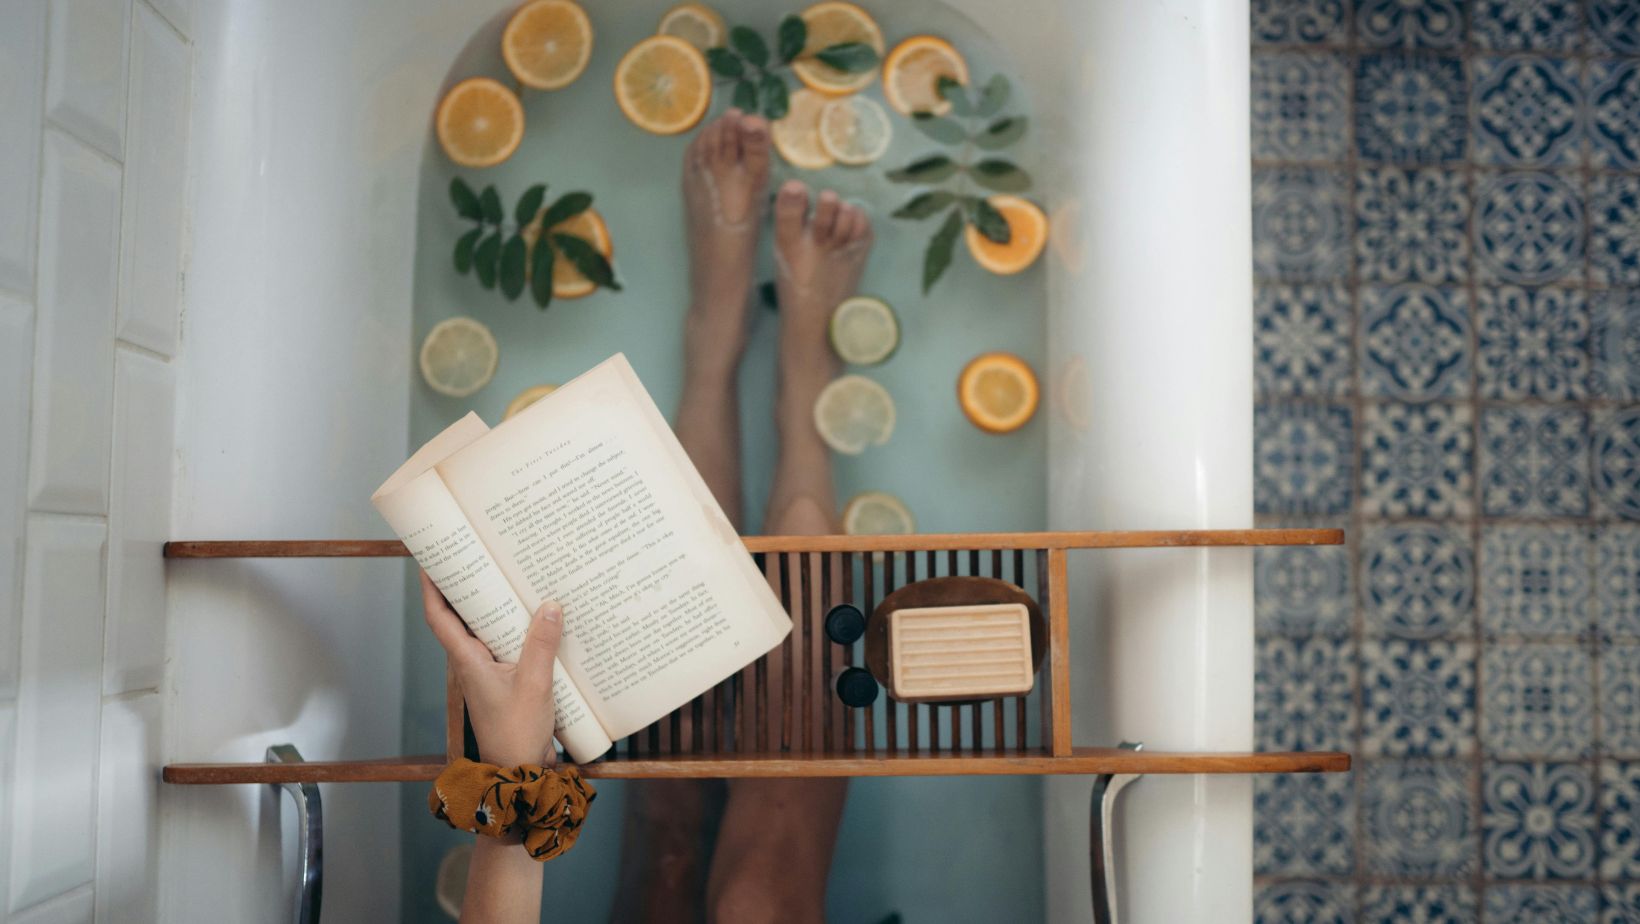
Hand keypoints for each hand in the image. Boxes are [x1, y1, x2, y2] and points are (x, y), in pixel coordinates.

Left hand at [420, 570, 561, 766]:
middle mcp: (472, 662)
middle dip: (466, 587)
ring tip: (510, 577)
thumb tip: (551, 605)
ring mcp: (488, 672)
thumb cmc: (515, 733)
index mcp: (467, 660)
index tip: (430, 559)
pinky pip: (508, 646)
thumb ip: (541, 643)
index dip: (430, 587)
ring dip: (494, 606)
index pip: (438, 617)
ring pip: (486, 630)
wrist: (519, 770)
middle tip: (479, 555)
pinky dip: (518, 629)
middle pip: (461, 617)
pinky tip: (538, 619)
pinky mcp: (507, 680)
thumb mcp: (534, 684)